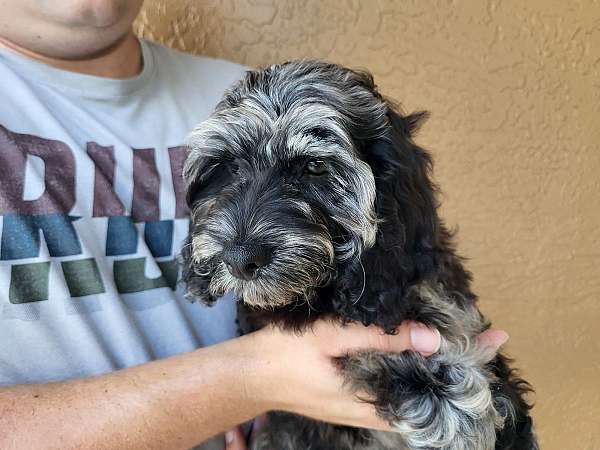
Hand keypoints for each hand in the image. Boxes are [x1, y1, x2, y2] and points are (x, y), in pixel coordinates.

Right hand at [235, 321, 508, 435]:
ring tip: (461, 336)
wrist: (252, 375)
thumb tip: (432, 338)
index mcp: (375, 400)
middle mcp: (378, 411)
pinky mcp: (358, 399)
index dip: (467, 362)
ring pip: (416, 389)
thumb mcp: (330, 335)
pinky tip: (418, 346)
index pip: (437, 385)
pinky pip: (398, 386)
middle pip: (432, 390)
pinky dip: (415, 366)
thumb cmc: (287, 353)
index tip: (495, 338)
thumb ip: (379, 338)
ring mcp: (368, 408)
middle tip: (482, 333)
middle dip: (459, 363)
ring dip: (439, 364)